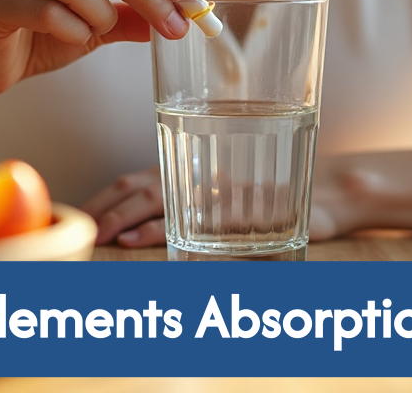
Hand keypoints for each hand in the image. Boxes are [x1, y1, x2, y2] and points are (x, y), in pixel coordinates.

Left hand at [83, 165, 354, 247]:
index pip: (141, 179)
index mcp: (199, 172)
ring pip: (159, 198)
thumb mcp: (236, 200)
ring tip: (96, 234)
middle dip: (105, 208)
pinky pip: (191, 220)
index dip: (109, 196)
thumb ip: (201, 203)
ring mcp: (220, 195)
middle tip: (76, 226)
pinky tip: (136, 238)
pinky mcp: (236, 213)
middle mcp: (204, 179)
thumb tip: (150, 227)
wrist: (335, 194)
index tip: (82, 212)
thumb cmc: (282, 197)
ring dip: (122, 218)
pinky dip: (159, 228)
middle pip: (140, 185)